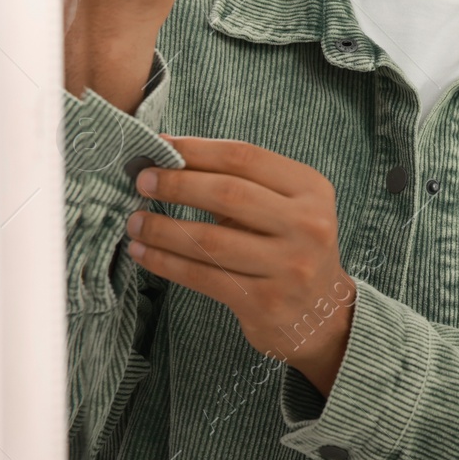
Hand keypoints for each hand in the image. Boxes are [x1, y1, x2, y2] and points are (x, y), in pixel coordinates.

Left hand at [126, 136, 355, 395]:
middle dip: (176, 184)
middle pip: (228, 193)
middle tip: (142, 181)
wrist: (323, 313)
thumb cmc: (291, 248)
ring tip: (135, 221)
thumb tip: (172, 160)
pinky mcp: (265, 301)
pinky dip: (166, 263)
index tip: (162, 146)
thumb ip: (242, 184)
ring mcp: (289, 265)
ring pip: (210, 240)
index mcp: (312, 189)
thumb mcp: (286, 208)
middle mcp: (307, 224)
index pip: (246, 158)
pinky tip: (144, 253)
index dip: (197, 150)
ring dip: (162, 228)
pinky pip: (203, 276)